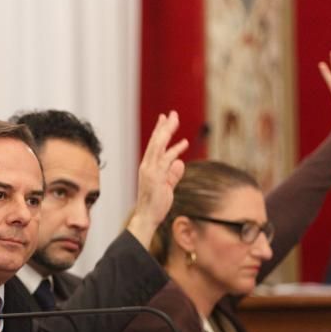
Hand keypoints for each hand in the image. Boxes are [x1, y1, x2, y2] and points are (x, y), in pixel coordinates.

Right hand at [126, 111, 188, 248]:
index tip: (165, 119)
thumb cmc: (155, 204)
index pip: (154, 145)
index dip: (160, 131)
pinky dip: (174, 150)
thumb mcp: (167, 187)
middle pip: (156, 141)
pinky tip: (183, 143)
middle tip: (171, 113)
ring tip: (175, 120)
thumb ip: (173, 174)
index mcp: (148, 166)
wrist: (146, 217)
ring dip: (167, 132)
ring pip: (159, 146)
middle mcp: (147, 165)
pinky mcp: (156, 177)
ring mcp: (150, 170)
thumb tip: (180, 162)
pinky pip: (166, 160)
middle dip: (164, 126)